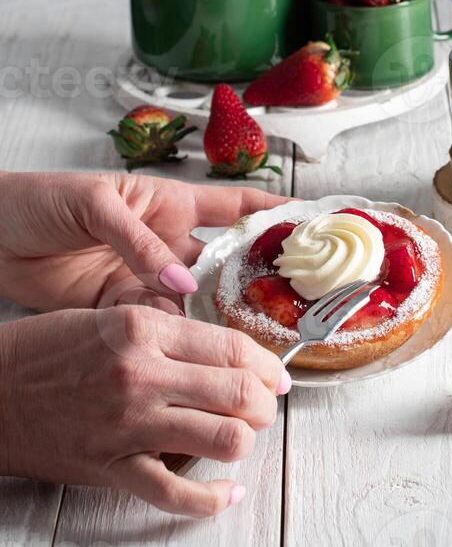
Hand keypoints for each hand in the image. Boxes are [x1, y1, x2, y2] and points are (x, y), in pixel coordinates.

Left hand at [0, 171, 286, 311]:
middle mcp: (165, 240)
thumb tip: (181, 283)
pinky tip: (189, 347)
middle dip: (254, 280)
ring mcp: (143, 275)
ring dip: (213, 316)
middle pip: (222, 261)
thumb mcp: (95, 206)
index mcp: (167, 202)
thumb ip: (138, 242)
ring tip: (246, 337)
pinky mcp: (118, 306)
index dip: (274, 212)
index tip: (314, 221)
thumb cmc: (42, 199)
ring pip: (193, 299)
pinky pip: (155, 322)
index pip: (234, 205)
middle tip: (288, 303)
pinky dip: (171, 335)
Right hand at [0, 305, 290, 516]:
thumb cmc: (47, 350)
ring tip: (244, 436)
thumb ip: (168, 333)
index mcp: (143, 328)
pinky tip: (225, 493)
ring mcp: (128, 423)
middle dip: (266, 401)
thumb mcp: (111, 317)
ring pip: (222, 438)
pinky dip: (211, 499)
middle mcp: (142, 373)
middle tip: (268, 404)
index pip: (230, 345)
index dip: (266, 363)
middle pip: (237, 391)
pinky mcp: (112, 466)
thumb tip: (224, 354)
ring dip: (247, 440)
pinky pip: (175, 492)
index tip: (276, 373)